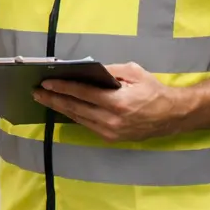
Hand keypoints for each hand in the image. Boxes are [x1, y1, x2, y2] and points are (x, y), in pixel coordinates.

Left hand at [33, 63, 188, 142]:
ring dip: (60, 108)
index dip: (62, 87)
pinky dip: (74, 115)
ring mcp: (111, 132)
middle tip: (36, 92)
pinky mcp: (111, 138)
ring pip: (78, 118)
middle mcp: (111, 120)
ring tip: (44, 99)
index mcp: (117, 102)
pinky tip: (63, 108)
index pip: (82, 93)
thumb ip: (109, 71)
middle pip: (75, 108)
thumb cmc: (153, 91)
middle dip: (54, 99)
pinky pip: (87, 125)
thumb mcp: (134, 72)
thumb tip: (86, 70)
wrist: (172, 116)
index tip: (46, 82)